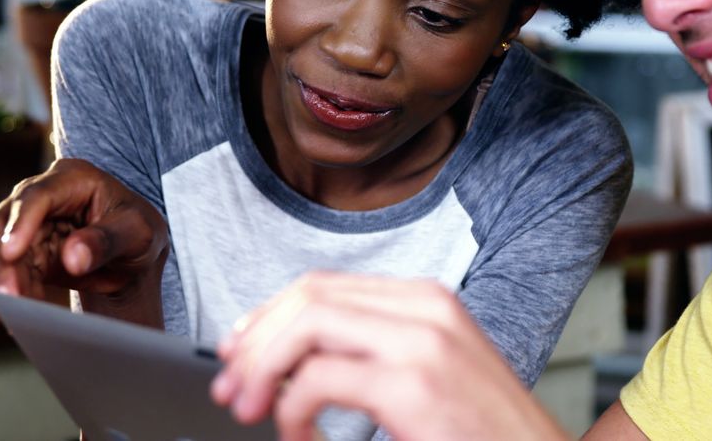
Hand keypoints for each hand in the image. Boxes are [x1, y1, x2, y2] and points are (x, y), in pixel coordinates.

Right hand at [0, 158, 167, 311]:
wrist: (132, 256)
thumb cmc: (139, 233)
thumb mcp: (139, 234)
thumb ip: (107, 242)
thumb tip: (72, 257)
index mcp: (74, 177)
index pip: (37, 196)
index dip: (21, 223)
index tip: (12, 253)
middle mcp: (44, 193)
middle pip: (4, 220)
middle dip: (2, 259)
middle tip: (10, 294)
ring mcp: (29, 222)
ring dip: (6, 279)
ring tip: (22, 309)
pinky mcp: (25, 250)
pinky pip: (10, 271)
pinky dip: (16, 290)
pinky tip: (26, 311)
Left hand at [209, 272, 568, 440]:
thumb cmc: (482, 434)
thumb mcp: (425, 377)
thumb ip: (366, 354)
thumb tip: (287, 360)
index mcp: (427, 300)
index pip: (323, 285)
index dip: (267, 315)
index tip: (237, 350)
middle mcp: (426, 308)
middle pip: (308, 296)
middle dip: (255, 341)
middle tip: (230, 387)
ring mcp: (423, 342)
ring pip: (307, 325)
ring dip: (262, 369)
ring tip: (249, 409)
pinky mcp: (415, 385)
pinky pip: (318, 380)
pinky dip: (291, 412)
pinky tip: (300, 439)